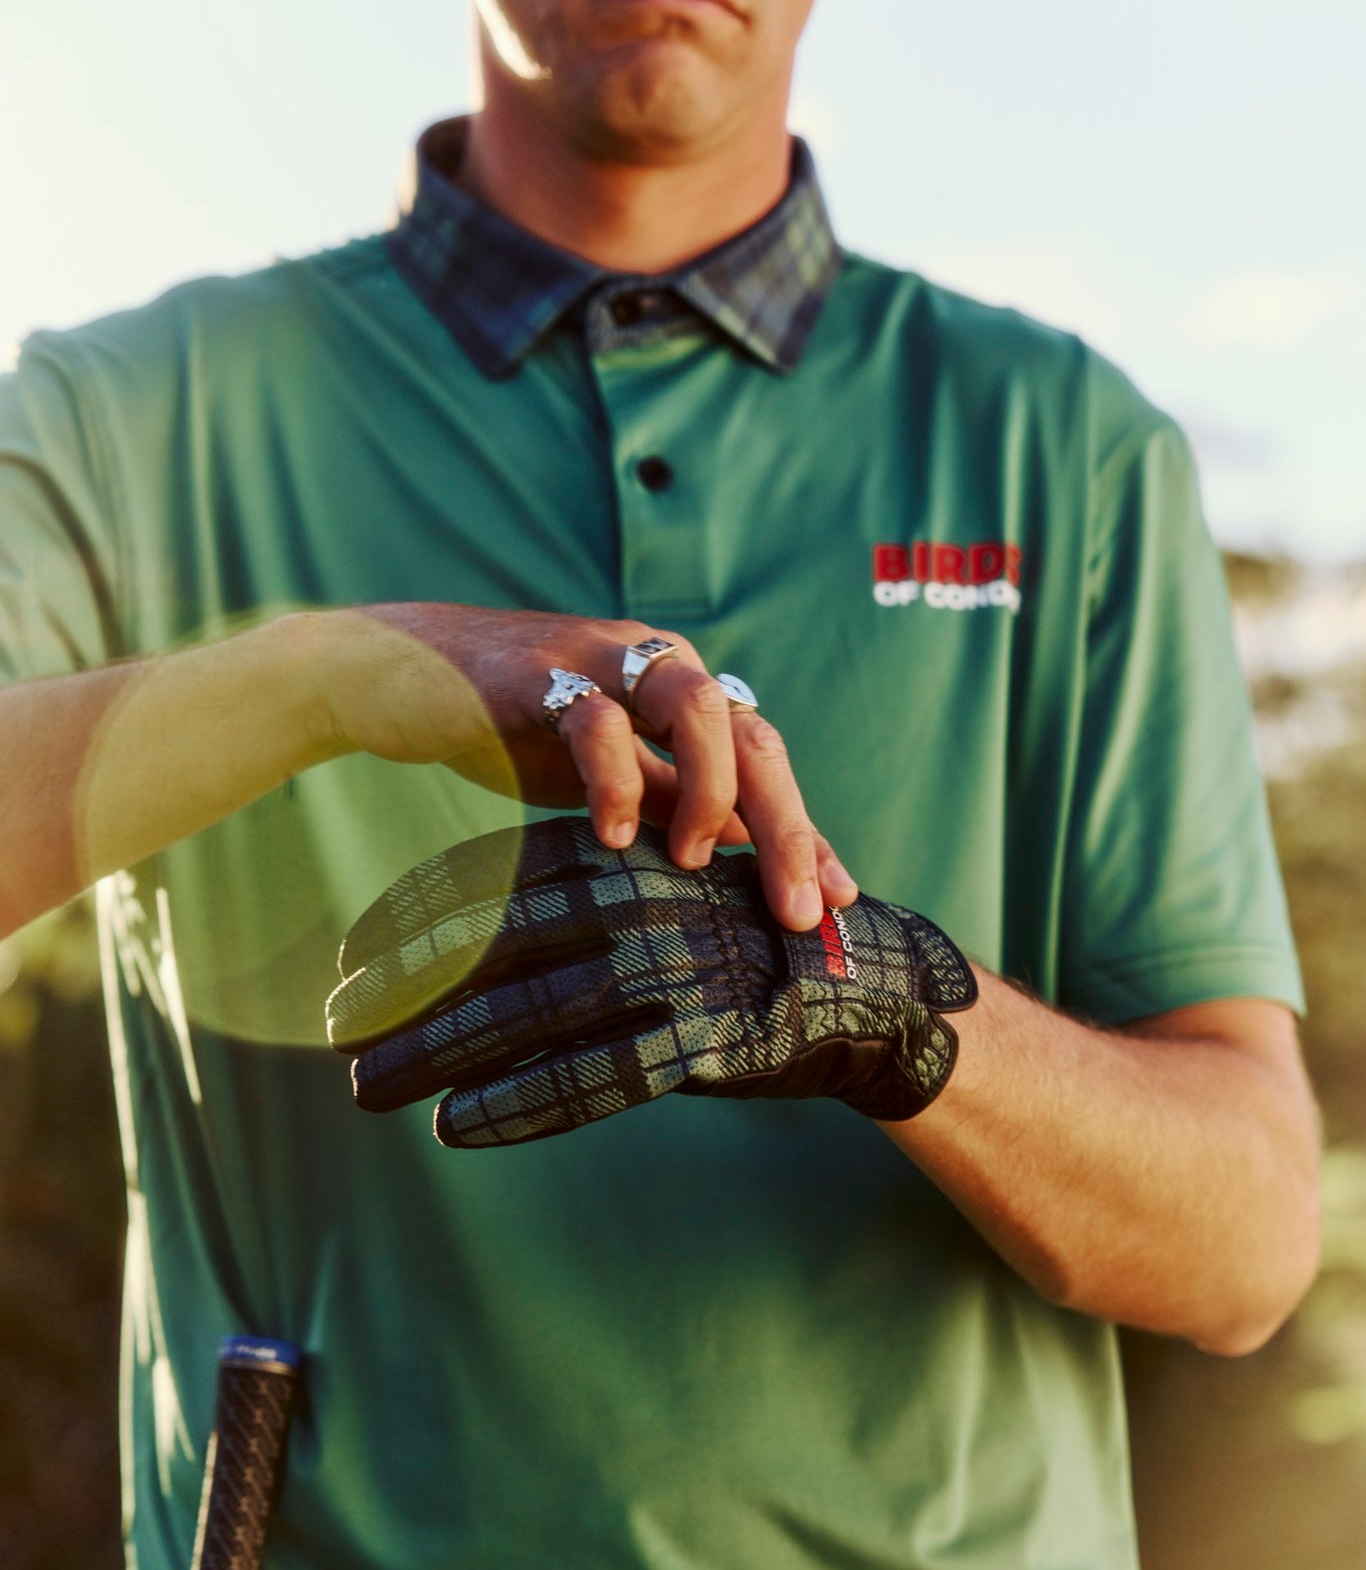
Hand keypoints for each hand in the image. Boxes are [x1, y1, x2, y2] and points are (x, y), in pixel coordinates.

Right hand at [306, 603, 855, 931]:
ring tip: (694, 861)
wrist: (399, 674)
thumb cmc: (510, 725)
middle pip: (752, 735)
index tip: (841, 900)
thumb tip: (745, 863)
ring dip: (711, 791)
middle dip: (787, 826)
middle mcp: (659, 666)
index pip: (765, 758)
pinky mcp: (538, 672)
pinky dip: (615, 781)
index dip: (806, 829)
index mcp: (682, 693)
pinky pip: (597, 719)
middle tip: (799, 908)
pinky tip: (614, 839)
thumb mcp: (606, 775)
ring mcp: (602, 661)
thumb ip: (672, 805)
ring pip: (696, 707)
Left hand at [327, 817, 976, 1150]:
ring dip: (437, 1053)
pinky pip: (593, 1078)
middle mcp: (637, 905)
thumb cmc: (736, 941)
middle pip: (490, 950)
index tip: (345, 961)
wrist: (864, 987)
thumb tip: (464, 935)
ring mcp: (670, 973)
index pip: (489, 880)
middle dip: (402, 991)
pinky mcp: (701, 1042)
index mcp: (621, 855)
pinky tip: (458, 1125)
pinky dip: (520, 1102)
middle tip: (334, 1030)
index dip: (406, 922)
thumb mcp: (655, 892)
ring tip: (369, 1087)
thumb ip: (575, 901)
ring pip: (527, 1016)